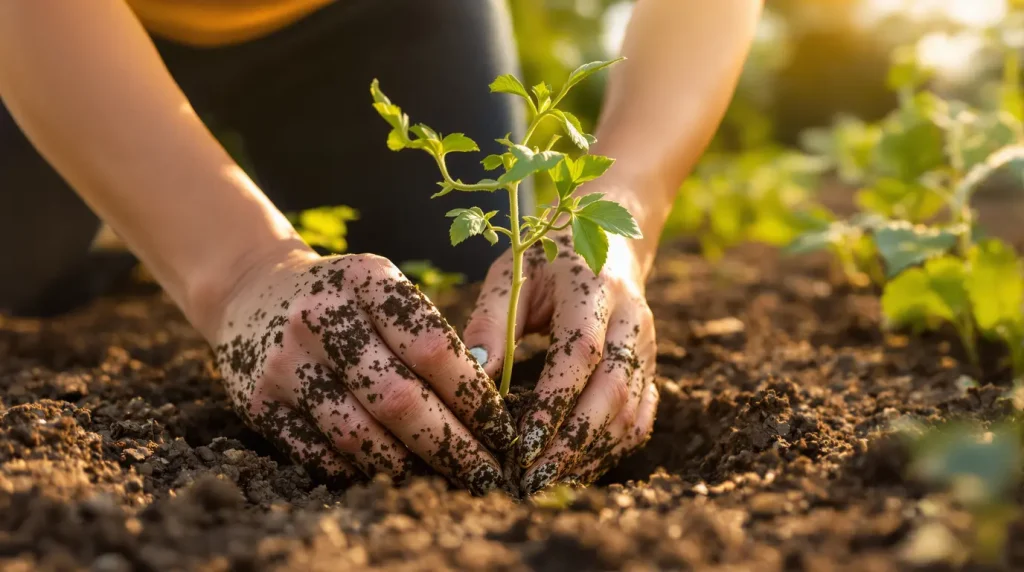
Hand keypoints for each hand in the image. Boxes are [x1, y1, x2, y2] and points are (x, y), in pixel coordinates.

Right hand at [211, 250, 515, 494]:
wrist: (253, 292)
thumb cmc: (345, 299)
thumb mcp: (385, 290)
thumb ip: (429, 336)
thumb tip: (485, 409)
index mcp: (365, 280)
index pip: (433, 348)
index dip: (474, 397)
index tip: (502, 430)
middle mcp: (320, 317)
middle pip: (399, 400)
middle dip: (453, 446)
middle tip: (487, 474)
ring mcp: (285, 362)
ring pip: (360, 436)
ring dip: (410, 467)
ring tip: (446, 479)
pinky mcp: (258, 403)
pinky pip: (322, 455)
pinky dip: (363, 471)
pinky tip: (393, 473)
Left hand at [464, 233, 658, 493]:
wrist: (609, 240)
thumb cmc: (548, 257)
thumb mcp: (512, 273)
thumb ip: (491, 320)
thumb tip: (475, 375)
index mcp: (594, 288)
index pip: (581, 352)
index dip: (555, 402)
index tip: (521, 443)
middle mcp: (630, 319)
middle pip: (613, 392)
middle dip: (572, 443)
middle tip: (530, 478)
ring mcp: (647, 346)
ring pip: (631, 413)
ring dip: (590, 454)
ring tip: (546, 481)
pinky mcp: (651, 368)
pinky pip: (640, 419)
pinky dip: (610, 450)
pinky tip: (575, 467)